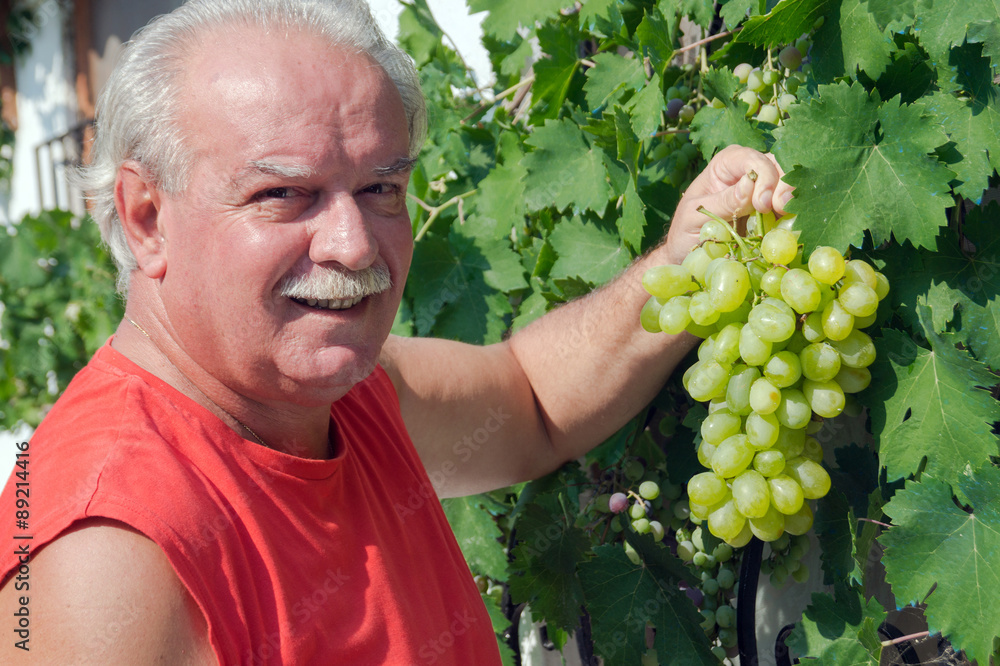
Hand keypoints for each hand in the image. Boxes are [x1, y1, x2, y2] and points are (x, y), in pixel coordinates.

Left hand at [660, 145, 793, 264]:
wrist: (689, 253)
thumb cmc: (686, 230)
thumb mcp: (696, 217)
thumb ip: (723, 201)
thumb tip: (750, 183)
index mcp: (725, 164)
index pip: (751, 159)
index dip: (762, 176)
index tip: (762, 203)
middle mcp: (747, 170)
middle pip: (776, 166)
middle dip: (782, 184)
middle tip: (782, 208)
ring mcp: (762, 189)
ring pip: (787, 182)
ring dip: (791, 198)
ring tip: (787, 214)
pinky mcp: (772, 209)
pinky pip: (789, 206)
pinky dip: (793, 214)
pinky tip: (791, 224)